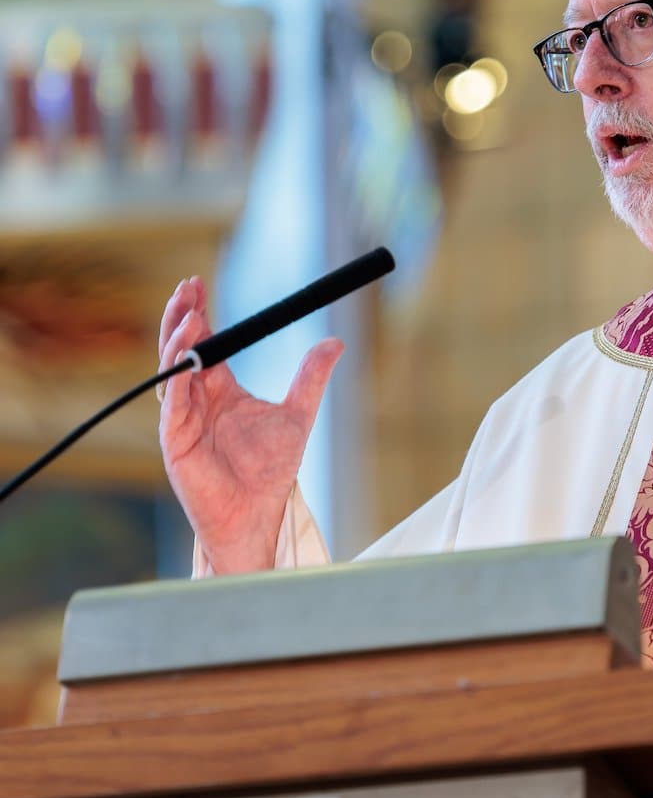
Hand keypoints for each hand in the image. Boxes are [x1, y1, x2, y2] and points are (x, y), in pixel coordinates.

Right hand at [157, 276, 343, 573]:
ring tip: (190, 314)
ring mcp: (182, 420)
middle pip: (180, 349)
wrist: (257, 515)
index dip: (199, 312)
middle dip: (181, 317)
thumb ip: (311, 378)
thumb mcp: (297, 414)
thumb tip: (336, 342)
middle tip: (187, 288)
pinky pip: (172, 405)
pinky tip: (185, 359)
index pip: (204, 342)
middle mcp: (195, 400)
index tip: (198, 282)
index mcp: (218, 390)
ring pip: (171, 371)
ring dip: (178, 341)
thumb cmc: (269, 472)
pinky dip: (176, 381)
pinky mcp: (176, 442)